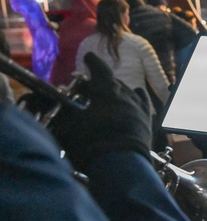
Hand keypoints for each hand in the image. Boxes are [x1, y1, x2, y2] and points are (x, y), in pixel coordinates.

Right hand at [49, 52, 152, 171]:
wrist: (120, 164)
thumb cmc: (89, 141)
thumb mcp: (64, 125)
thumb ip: (58, 111)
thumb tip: (46, 103)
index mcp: (105, 88)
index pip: (99, 68)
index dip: (93, 62)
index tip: (89, 57)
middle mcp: (125, 93)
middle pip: (112, 82)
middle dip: (101, 83)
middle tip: (90, 88)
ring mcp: (138, 107)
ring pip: (128, 92)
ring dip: (117, 91)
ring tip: (109, 95)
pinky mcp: (147, 121)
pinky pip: (143, 103)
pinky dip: (137, 97)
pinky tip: (136, 93)